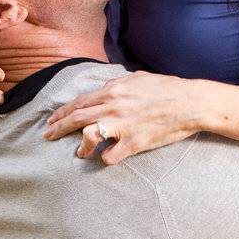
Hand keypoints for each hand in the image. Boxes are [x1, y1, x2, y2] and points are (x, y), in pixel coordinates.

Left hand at [43, 72, 204, 164]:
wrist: (191, 102)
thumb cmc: (168, 88)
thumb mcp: (139, 78)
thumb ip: (118, 85)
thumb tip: (106, 89)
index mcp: (113, 91)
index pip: (78, 102)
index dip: (62, 112)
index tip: (52, 120)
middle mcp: (113, 107)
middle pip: (76, 119)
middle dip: (58, 129)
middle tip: (47, 137)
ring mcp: (122, 125)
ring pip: (87, 137)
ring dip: (80, 147)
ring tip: (79, 153)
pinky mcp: (134, 143)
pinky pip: (110, 156)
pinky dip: (105, 159)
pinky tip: (106, 158)